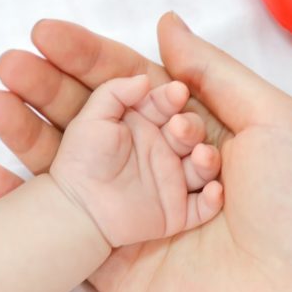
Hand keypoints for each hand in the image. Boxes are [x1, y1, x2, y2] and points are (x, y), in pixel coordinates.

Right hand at [0, 13, 291, 291]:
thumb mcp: (270, 117)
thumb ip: (211, 71)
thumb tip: (165, 23)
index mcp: (191, 128)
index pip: (128, 82)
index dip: (88, 57)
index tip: (47, 33)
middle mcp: (156, 165)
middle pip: (90, 118)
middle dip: (49, 88)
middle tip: (10, 64)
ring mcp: (131, 212)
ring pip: (69, 165)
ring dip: (27, 134)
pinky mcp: (114, 259)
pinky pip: (60, 225)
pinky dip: (18, 200)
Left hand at [50, 76, 222, 246]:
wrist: (77, 209)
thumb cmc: (82, 162)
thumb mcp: (92, 119)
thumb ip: (114, 93)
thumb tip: (144, 80)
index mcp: (144, 125)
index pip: (167, 105)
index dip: (172, 98)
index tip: (176, 92)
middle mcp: (163, 150)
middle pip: (191, 132)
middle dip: (191, 127)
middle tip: (179, 126)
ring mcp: (172, 180)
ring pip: (203, 166)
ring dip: (207, 160)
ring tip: (201, 156)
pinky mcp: (177, 212)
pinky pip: (204, 206)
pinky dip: (213, 200)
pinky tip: (213, 191)